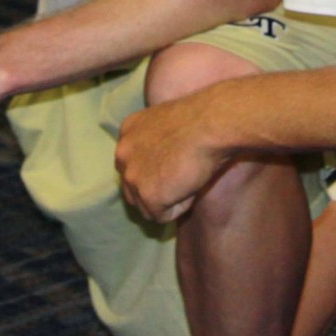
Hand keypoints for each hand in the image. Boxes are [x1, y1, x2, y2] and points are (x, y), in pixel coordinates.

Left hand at [116, 96, 230, 221]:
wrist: (212, 125)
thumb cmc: (203, 119)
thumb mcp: (169, 122)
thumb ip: (158, 142)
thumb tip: (166, 164)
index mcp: (128, 132)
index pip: (133, 165)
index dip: (155, 171)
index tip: (175, 166)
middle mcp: (123, 155)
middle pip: (134, 189)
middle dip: (156, 190)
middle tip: (182, 178)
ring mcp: (133, 177)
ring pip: (146, 207)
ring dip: (168, 200)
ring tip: (190, 179)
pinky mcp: (149, 196)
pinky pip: (164, 216)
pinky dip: (181, 206)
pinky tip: (193, 185)